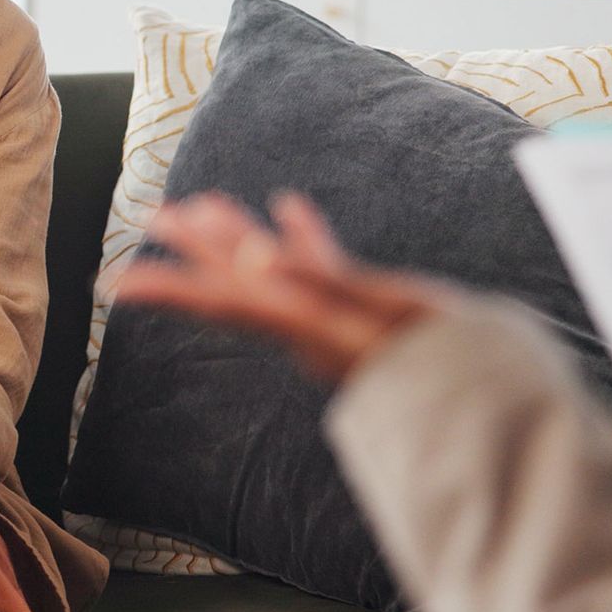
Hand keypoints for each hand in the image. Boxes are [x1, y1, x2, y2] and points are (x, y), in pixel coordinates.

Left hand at [114, 192, 440, 385]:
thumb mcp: (381, 313)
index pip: (220, 301)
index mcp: (299, 322)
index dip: (169, 289)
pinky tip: (291, 208)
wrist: (494, 406)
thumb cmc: (442, 358)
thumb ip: (323, 281)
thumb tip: (257, 258)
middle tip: (156, 215)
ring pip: (274, 272)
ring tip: (204, 204)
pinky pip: (325, 271)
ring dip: (239, 236)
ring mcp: (334, 320)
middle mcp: (307, 323)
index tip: (118, 284)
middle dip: (195, 246)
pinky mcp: (365, 315)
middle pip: (236, 279)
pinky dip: (306, 240)